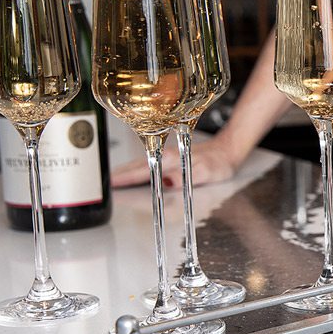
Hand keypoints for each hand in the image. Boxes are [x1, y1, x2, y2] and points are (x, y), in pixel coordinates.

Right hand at [111, 136, 239, 188]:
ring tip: (113, 179)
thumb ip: (188, 177)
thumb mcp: (207, 173)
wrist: (228, 150)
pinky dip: (137, 168)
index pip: (143, 170)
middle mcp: (167, 154)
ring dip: (126, 171)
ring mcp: (168, 155)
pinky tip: (134, 174)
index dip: (125, 178)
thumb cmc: (220, 162)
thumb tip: (170, 182)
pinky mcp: (172, 157)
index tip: (111, 183)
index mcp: (172, 158)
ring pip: (141, 163)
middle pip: (137, 165)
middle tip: (104, 183)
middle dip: (119, 174)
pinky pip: (149, 163)